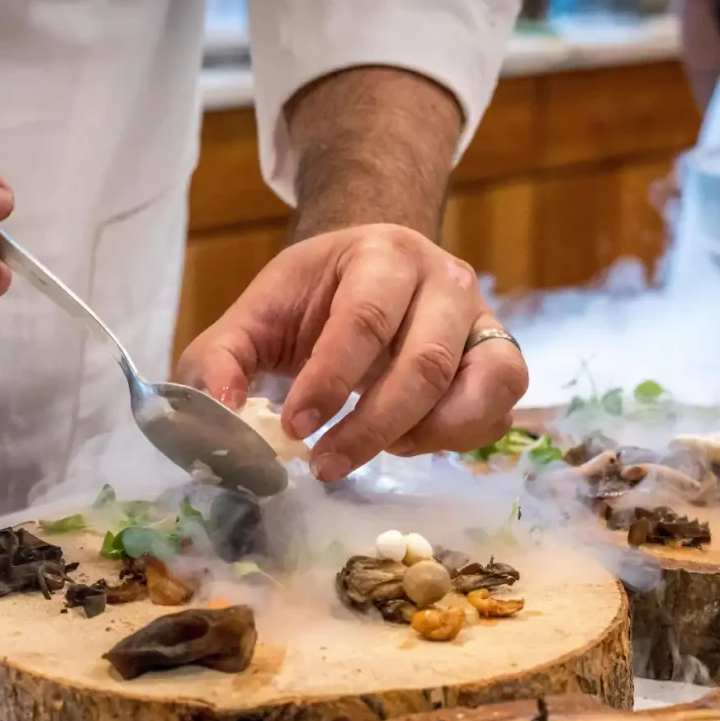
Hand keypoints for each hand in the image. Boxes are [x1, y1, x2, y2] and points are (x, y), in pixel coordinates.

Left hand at [177, 224, 527, 481]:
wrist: (378, 270)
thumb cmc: (318, 297)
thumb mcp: (259, 314)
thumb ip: (222, 358)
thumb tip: (217, 415)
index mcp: (383, 255)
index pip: (364, 320)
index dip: (330, 382)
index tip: (294, 429)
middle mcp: (446, 281)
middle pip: (425, 364)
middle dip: (372, 427)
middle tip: (325, 465)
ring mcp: (484, 320)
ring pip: (479, 388)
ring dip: (423, 436)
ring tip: (377, 449)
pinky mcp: (501, 358)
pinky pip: (498, 411)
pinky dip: (457, 439)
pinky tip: (410, 440)